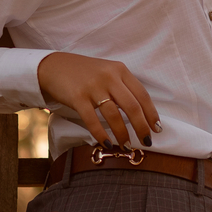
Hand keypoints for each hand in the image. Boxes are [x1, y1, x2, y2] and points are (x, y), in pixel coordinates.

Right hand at [37, 52, 160, 147]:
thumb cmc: (84, 73)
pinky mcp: (78, 97)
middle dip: (142, 127)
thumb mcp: (107, 71)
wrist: (55, 66)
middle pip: (132, 106)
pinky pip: (93, 120)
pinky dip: (102, 134)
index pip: (142, 94)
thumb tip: (140, 114)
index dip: (151, 113)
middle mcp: (109, 77)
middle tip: (146, 141)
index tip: (157, 128)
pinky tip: (108, 143)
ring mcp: (93, 86)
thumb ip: (122, 86)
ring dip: (123, 134)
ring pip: (114, 115)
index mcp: (120, 70)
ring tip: (127, 145)